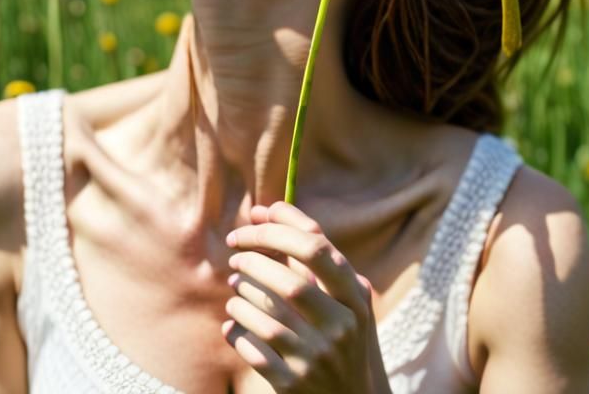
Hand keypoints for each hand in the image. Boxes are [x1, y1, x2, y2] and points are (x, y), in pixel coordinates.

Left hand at [222, 200, 390, 392]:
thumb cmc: (339, 335)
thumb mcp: (343, 299)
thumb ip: (311, 258)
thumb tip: (263, 211)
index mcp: (355, 299)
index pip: (317, 248)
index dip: (281, 225)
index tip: (255, 216)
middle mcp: (341, 328)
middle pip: (290, 282)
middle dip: (254, 261)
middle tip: (236, 254)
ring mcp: (318, 359)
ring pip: (267, 317)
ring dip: (241, 295)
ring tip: (234, 286)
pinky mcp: (294, 385)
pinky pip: (254, 350)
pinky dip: (237, 331)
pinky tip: (232, 324)